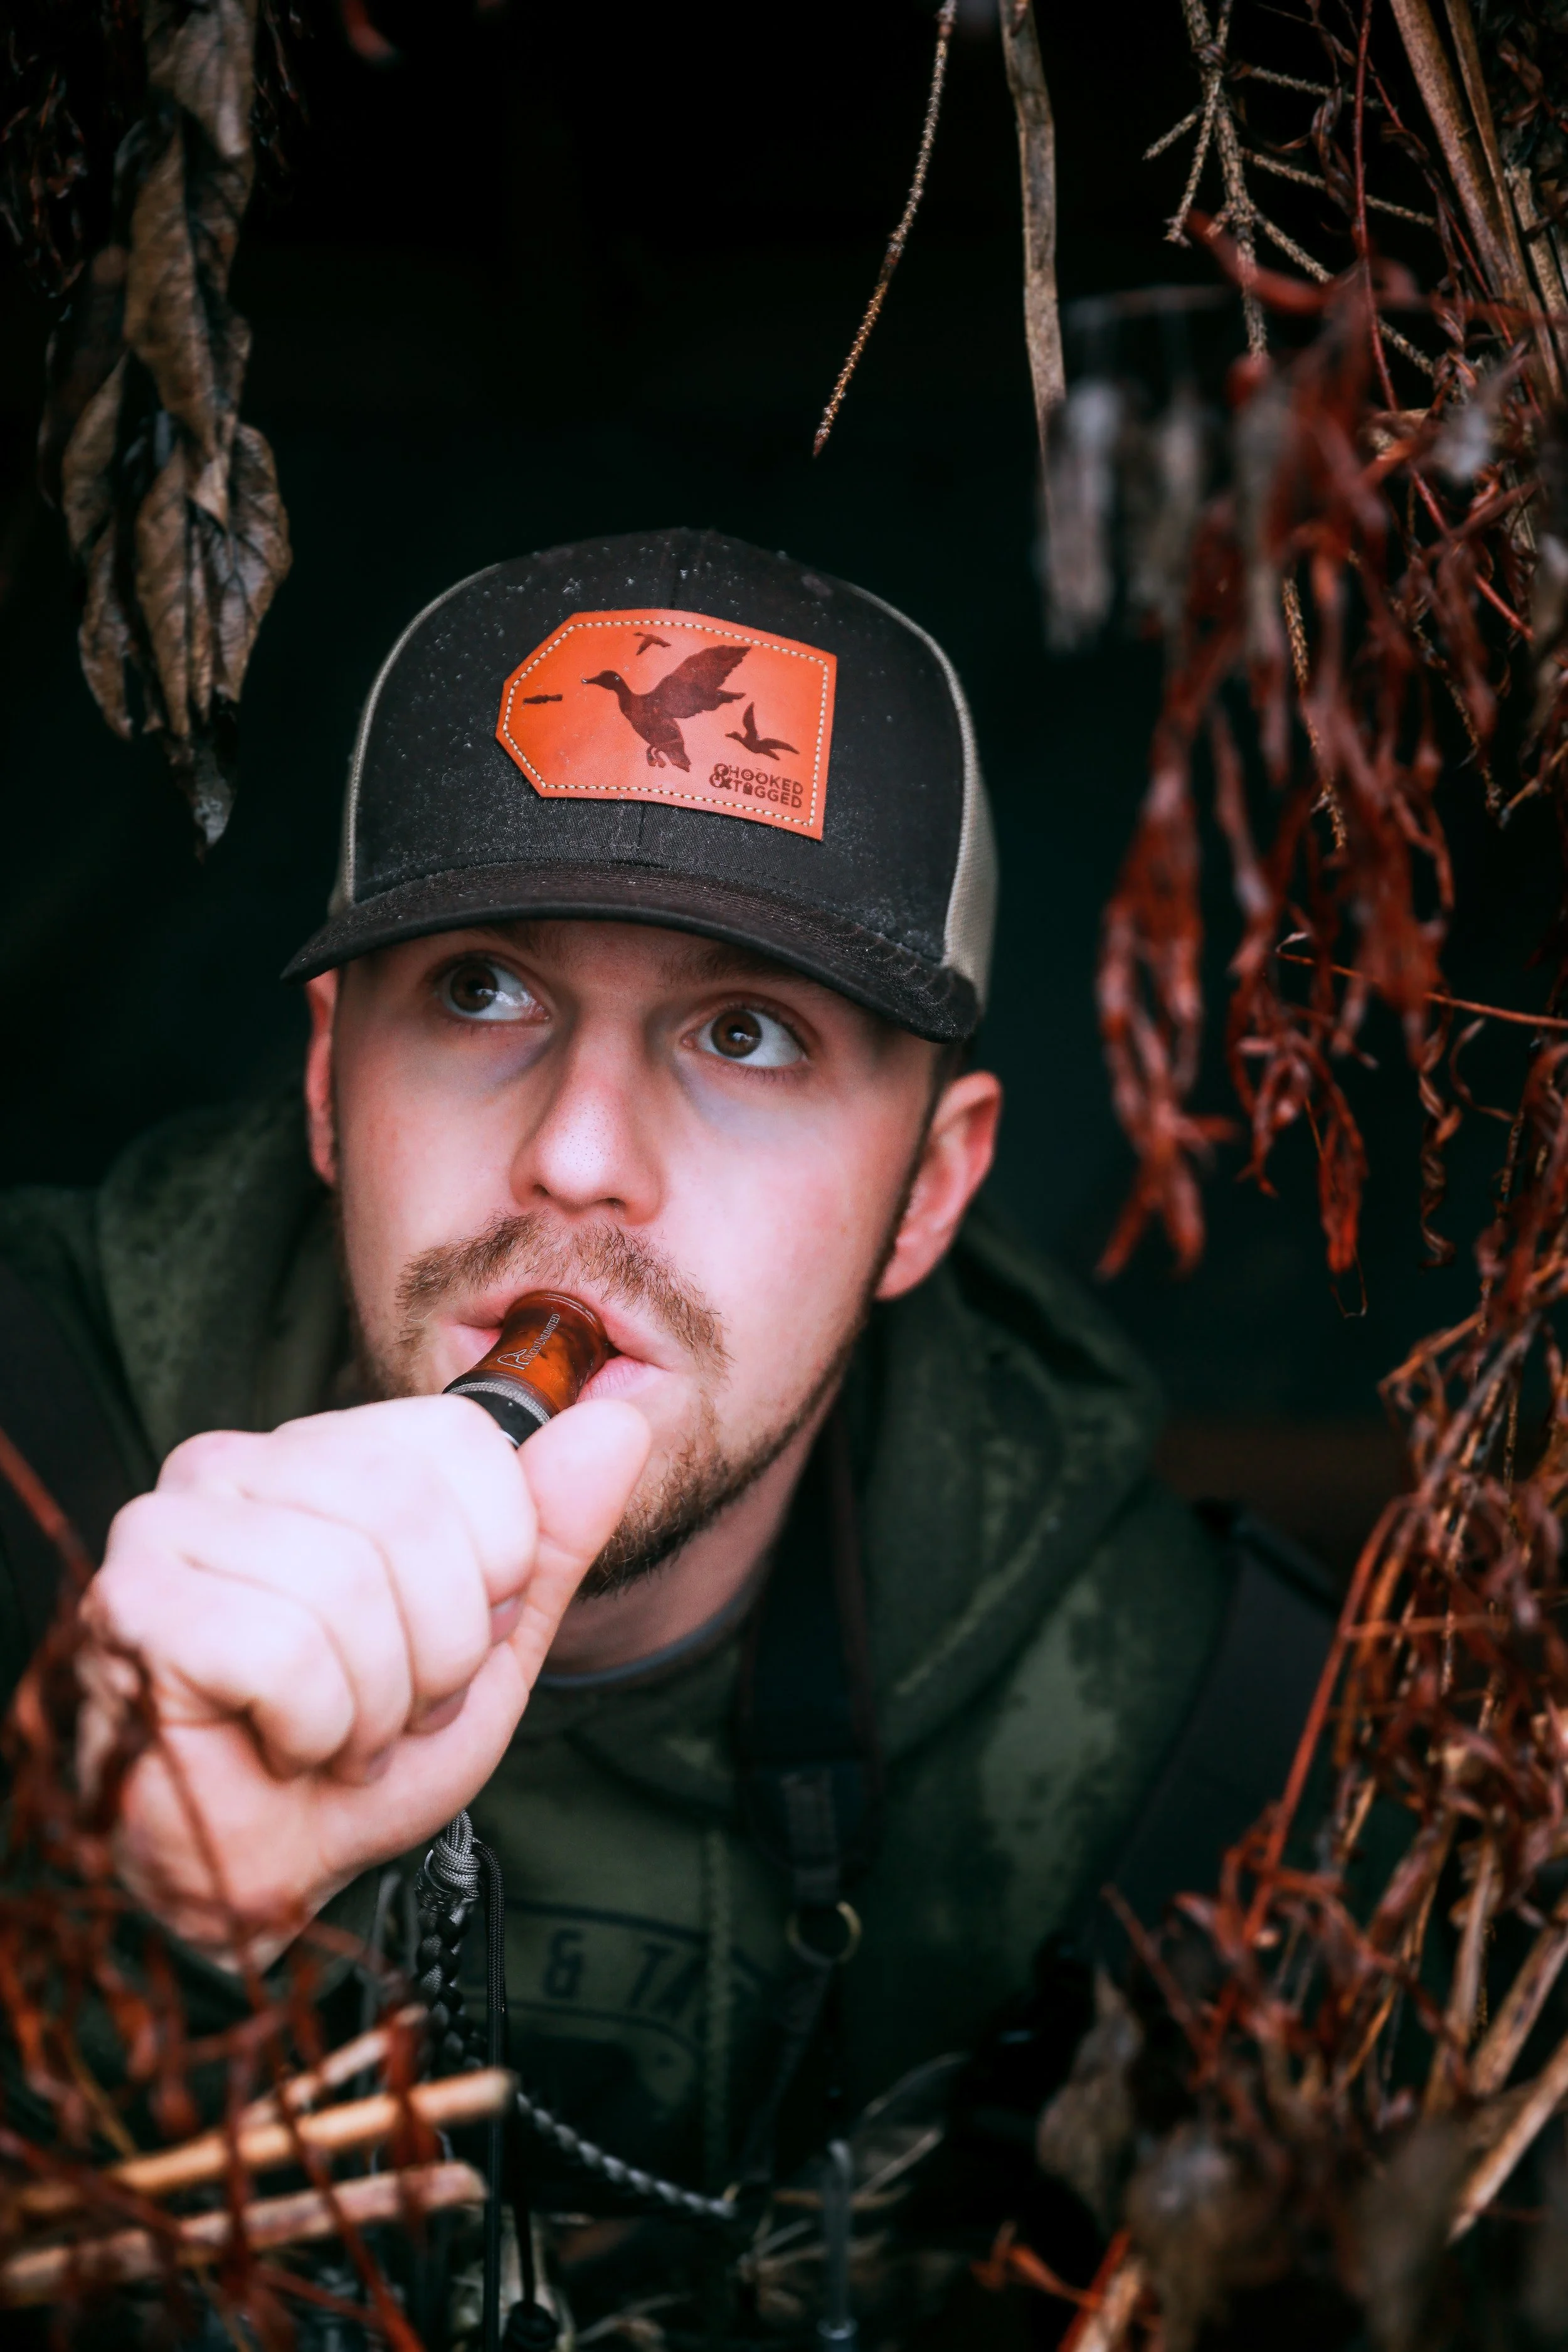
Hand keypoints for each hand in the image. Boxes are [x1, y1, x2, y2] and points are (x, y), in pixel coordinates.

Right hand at [77, 1394, 648, 1965]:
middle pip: (404, 1504)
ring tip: (345, 1733)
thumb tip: (616, 1422)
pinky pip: (283, 1652)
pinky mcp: (130, 1608)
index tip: (464, 1635)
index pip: (454, 1436)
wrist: (272, 1873)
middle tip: (406, 1703)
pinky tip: (288, 1748)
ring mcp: (165, 1528)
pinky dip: (316, 1728)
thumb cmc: (363, 1752)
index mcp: (316, 1451)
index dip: (495, 1555)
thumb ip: (551, 1535)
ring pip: (345, 1583)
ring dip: (377, 1697)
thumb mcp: (490, 1642)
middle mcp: (229, 1464)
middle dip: (442, 1639)